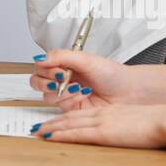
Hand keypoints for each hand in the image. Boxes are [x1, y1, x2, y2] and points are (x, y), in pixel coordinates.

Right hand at [31, 50, 165, 110]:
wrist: (128, 91)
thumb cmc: (112, 74)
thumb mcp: (86, 59)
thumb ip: (61, 56)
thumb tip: (41, 58)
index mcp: (63, 64)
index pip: (41, 66)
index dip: (46, 68)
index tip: (58, 69)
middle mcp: (62, 79)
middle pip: (37, 81)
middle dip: (47, 82)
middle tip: (62, 80)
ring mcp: (65, 94)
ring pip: (47, 96)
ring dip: (62, 92)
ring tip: (80, 87)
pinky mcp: (71, 109)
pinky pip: (59, 107)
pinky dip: (70, 100)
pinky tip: (84, 95)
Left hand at [32, 101, 165, 149]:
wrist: (163, 119)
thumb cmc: (156, 122)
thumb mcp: (135, 120)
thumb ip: (124, 124)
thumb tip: (122, 131)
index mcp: (109, 112)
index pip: (81, 114)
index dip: (64, 118)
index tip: (53, 123)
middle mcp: (101, 114)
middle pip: (70, 117)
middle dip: (52, 123)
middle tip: (37, 128)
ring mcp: (101, 122)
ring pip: (69, 124)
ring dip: (51, 128)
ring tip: (38, 132)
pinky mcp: (103, 132)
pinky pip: (76, 133)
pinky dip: (61, 135)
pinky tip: (51, 137)